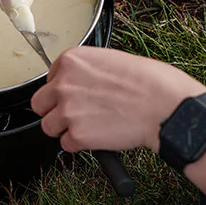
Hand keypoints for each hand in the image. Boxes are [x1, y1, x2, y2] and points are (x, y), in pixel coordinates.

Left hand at [31, 46, 203, 151]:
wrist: (165, 105)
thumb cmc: (150, 82)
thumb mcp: (112, 59)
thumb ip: (87, 71)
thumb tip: (80, 83)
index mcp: (71, 60)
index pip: (49, 79)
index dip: (63, 89)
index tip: (77, 95)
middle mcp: (63, 83)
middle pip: (40, 104)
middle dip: (55, 110)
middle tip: (75, 114)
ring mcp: (68, 110)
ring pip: (49, 126)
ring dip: (66, 129)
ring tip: (90, 126)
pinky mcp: (77, 135)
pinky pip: (67, 145)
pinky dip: (80, 145)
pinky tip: (99, 136)